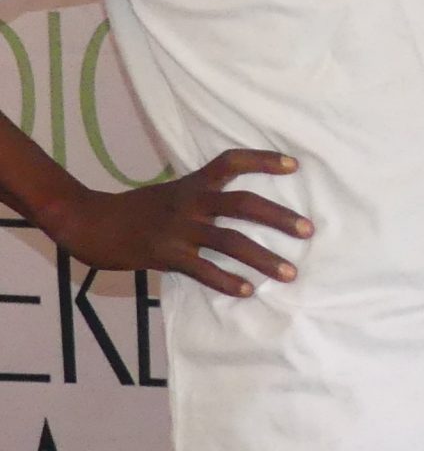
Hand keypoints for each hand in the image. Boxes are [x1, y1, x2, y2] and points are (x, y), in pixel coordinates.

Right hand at [45, 149, 308, 296]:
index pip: (232, 162)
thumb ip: (202, 197)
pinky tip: (247, 290)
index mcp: (192, 184)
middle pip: (244, 205)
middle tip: (309, 230)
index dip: (263, 160)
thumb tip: (238, 209)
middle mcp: (190, 202)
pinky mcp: (165, 254)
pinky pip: (202, 269)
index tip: (295, 164)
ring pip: (230, 241)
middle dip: (280, 218)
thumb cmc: (135, 210)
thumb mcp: (171, 194)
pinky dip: (226, 281)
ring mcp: (178, 229)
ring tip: (290, 273)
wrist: (88, 221)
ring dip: (263, 258)